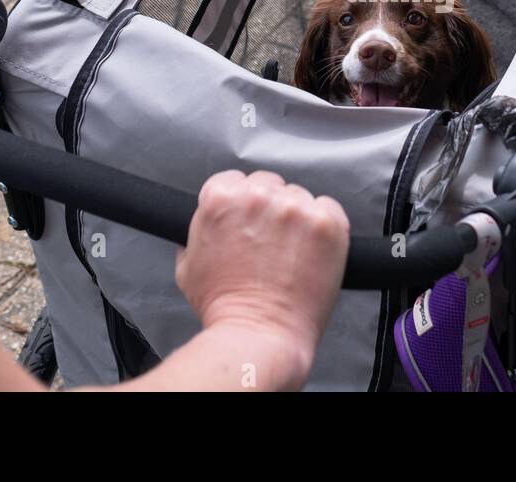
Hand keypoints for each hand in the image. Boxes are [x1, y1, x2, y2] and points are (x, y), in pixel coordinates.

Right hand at [174, 170, 348, 384]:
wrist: (259, 334)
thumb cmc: (223, 307)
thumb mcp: (187, 266)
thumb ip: (197, 232)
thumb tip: (208, 222)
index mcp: (221, 199)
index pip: (234, 180)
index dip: (240, 203)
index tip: (248, 221)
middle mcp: (259, 195)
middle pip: (268, 183)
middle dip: (268, 207)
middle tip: (270, 240)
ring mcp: (296, 208)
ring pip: (299, 196)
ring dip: (296, 218)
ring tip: (291, 252)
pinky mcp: (327, 222)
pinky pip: (328, 208)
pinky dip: (324, 225)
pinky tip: (312, 250)